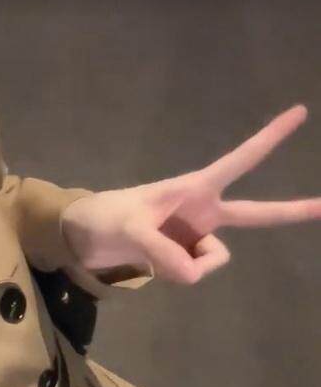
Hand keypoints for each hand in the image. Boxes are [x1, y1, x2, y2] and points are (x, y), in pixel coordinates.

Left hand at [61, 105, 320, 283]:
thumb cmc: (106, 217)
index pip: (238, 160)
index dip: (269, 138)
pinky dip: (178, 273)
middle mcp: (204, 211)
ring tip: (154, 253)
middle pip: (256, 214)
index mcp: (195, 188)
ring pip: (214, 260)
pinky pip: (195, 272)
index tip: (300, 112)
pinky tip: (156, 263)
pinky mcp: (186, 257)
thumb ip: (160, 250)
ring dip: (187, 265)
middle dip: (292, 211)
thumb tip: (194, 274)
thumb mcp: (128, 229)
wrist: (86, 238)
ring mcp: (197, 236)